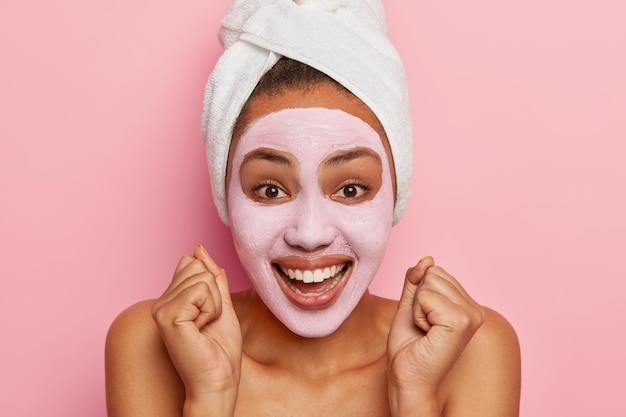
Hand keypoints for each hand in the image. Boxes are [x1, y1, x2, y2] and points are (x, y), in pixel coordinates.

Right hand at [151, 245, 241, 413]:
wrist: (219, 379)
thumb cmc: (220, 350)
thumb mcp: (221, 304)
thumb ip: (211, 277)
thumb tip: (198, 249)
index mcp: (171, 298)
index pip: (192, 263)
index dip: (211, 285)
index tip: (208, 314)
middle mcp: (161, 302)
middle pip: (198, 267)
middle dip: (214, 294)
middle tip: (208, 322)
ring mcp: (161, 308)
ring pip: (202, 278)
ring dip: (214, 304)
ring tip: (204, 327)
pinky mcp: (167, 315)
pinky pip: (201, 291)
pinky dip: (211, 310)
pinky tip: (200, 329)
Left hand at [387, 256, 484, 414]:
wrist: (407, 377)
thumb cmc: (409, 347)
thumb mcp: (410, 306)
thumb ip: (417, 281)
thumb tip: (427, 259)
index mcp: (467, 305)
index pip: (436, 271)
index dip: (420, 294)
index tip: (424, 320)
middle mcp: (475, 309)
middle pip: (433, 273)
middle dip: (418, 299)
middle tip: (423, 326)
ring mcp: (471, 315)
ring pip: (429, 283)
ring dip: (417, 307)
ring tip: (425, 330)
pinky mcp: (461, 321)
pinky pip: (426, 296)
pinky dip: (417, 314)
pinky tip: (426, 333)